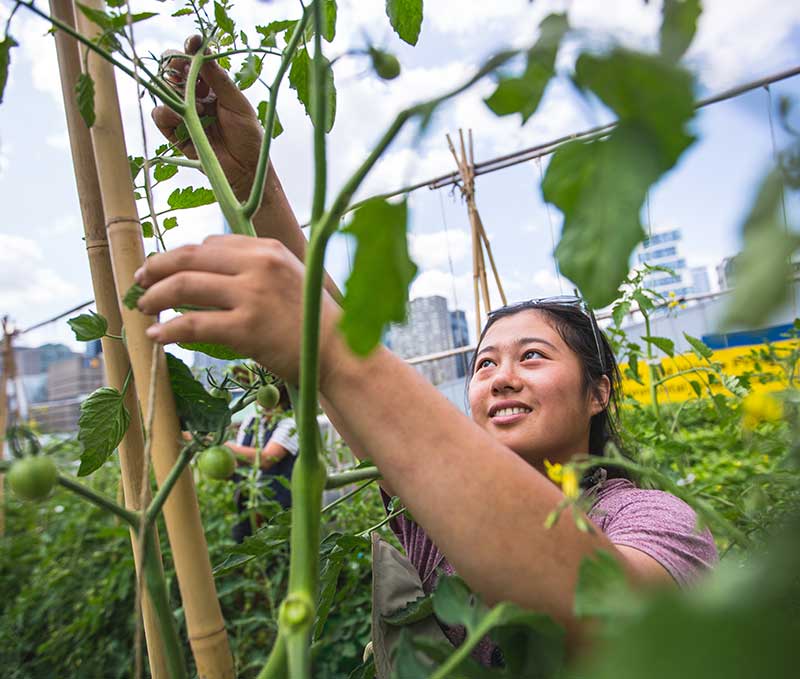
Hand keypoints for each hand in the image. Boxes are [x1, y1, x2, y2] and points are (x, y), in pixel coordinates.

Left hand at [134, 235, 341, 383]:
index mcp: (267, 249)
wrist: (340, 353)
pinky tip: (157, 336)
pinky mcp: (246, 328)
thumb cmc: (314, 321)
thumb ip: (254, 267)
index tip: (162, 270)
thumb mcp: (289, 278)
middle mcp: (258, 265)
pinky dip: (168, 330)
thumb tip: (206, 264)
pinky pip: (193, 325)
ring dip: (154, 297)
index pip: (209, 244)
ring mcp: (252, 295)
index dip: (177, 256)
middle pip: (189, 257)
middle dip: (155, 269)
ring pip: (183, 287)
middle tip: (139, 283)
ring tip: (143, 309)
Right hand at [152, 36, 262, 199]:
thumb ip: (218, 78)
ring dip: (175, 92)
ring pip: (165, 91)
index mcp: (213, 86)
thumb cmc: (248, 135)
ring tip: (196, 106)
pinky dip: (166, 112)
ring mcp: (185, 114)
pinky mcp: (177, 134)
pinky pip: (161, 117)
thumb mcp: (237, 103)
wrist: (247, 169)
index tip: (193, 43)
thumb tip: (202, 50)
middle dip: (175, 65)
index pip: (194, 61)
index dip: (190, 49)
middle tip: (183, 67)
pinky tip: (181, 115)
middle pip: (173, 71)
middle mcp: (196, 97)